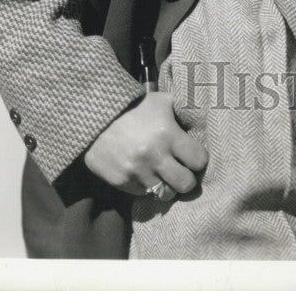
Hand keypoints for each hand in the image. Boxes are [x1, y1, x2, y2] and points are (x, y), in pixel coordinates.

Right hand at [83, 92, 207, 199]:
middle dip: (187, 178)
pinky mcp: (122, 182)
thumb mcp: (161, 101)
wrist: (96, 116)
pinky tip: (145, 173)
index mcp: (169, 134)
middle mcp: (155, 156)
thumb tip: (199, 122)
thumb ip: (181, 110)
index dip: (199, 159)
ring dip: (168, 185)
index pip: (199, 160)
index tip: (194, 156)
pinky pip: (144, 193)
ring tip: (164, 175)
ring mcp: (138, 172)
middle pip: (186, 184)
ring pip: (165, 194)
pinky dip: (147, 186)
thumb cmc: (134, 107)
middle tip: (182, 171)